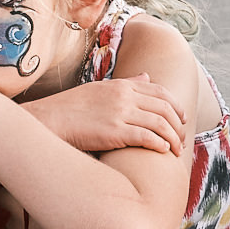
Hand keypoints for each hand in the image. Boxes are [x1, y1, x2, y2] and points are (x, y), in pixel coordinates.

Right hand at [24, 76, 186, 158]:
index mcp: (120, 85)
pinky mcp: (114, 132)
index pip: (160, 91)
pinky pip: (147, 137)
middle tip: (182, 137)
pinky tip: (161, 151)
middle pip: (165, 108)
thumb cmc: (70, 108)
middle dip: (178, 124)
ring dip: (173, 138)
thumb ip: (126, 84)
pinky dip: (159, 144)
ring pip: (160, 123)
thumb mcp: (99, 89)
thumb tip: (147, 77)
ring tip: (175, 149)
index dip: (176, 105)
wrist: (47, 120)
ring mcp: (119, 113)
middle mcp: (123, 96)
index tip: (182, 118)